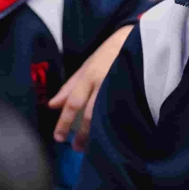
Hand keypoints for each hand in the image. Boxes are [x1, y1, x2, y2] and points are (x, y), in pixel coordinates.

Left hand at [49, 25, 131, 150]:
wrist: (136, 41)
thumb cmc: (107, 54)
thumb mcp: (85, 67)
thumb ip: (69, 86)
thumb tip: (52, 105)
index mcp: (89, 76)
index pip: (73, 103)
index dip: (64, 122)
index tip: (58, 138)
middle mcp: (104, 83)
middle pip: (90, 115)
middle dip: (81, 134)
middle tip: (75, 148)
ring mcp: (120, 89)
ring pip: (106, 116)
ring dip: (96, 134)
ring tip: (90, 146)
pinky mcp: (132, 94)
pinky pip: (120, 114)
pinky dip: (113, 126)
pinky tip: (108, 135)